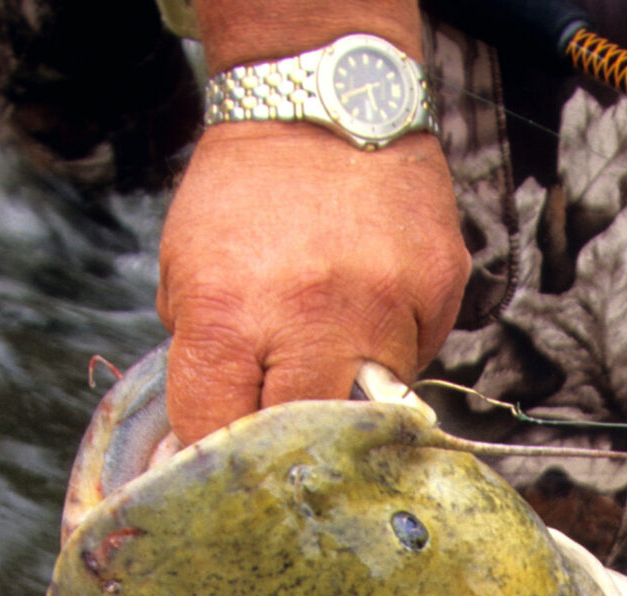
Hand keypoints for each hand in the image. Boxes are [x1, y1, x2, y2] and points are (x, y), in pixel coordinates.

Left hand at [155, 120, 469, 446]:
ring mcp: (386, 307)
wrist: (324, 103)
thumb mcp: (187, 269)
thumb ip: (199, 355)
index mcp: (228, 312)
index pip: (220, 429)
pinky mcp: (439, 291)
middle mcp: (311, 318)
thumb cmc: (245, 191)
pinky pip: (419, 359)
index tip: (223, 461)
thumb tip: (213, 428)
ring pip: (373, 410)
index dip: (217, 453)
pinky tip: (369, 311)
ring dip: (348, 397)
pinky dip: (391, 353)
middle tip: (283, 434)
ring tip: (331, 356)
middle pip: (305, 442)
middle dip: (289, 447)